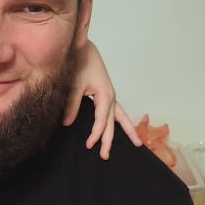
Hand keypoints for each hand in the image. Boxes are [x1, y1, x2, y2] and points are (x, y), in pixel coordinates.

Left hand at [63, 41, 141, 158]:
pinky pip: (117, 111)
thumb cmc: (79, 63)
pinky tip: (122, 128)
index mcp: (105, 95)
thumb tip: (67, 124)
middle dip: (109, 140)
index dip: (96, 134)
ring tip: (137, 144)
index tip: (89, 145)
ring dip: (126, 131)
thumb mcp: (74, 84)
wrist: (83, 48)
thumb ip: (72, 104)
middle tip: (105, 157)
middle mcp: (111, 97)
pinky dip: (121, 121)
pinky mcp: (107, 94)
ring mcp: (111, 95)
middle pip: (112, 123)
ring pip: (120, 117)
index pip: (101, 121)